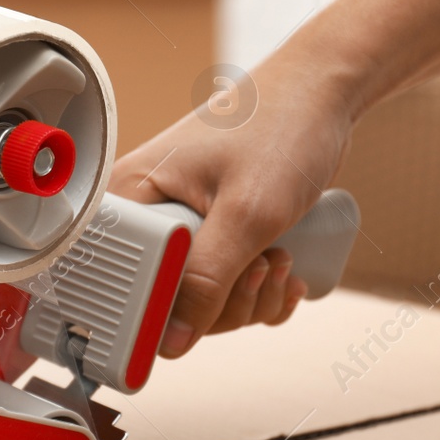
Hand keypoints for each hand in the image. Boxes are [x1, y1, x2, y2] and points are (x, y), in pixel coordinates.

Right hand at [107, 65, 353, 357]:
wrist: (322, 95)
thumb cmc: (281, 129)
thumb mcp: (246, 214)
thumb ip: (205, 279)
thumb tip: (170, 343)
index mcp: (130, 200)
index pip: (116, 285)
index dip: (153, 315)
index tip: (201, 316)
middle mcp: (148, 217)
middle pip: (163, 304)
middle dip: (224, 303)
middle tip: (260, 266)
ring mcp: (182, 229)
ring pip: (201, 304)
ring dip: (252, 298)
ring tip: (281, 256)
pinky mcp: (213, 237)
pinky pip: (226, 291)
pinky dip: (261, 293)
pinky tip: (286, 268)